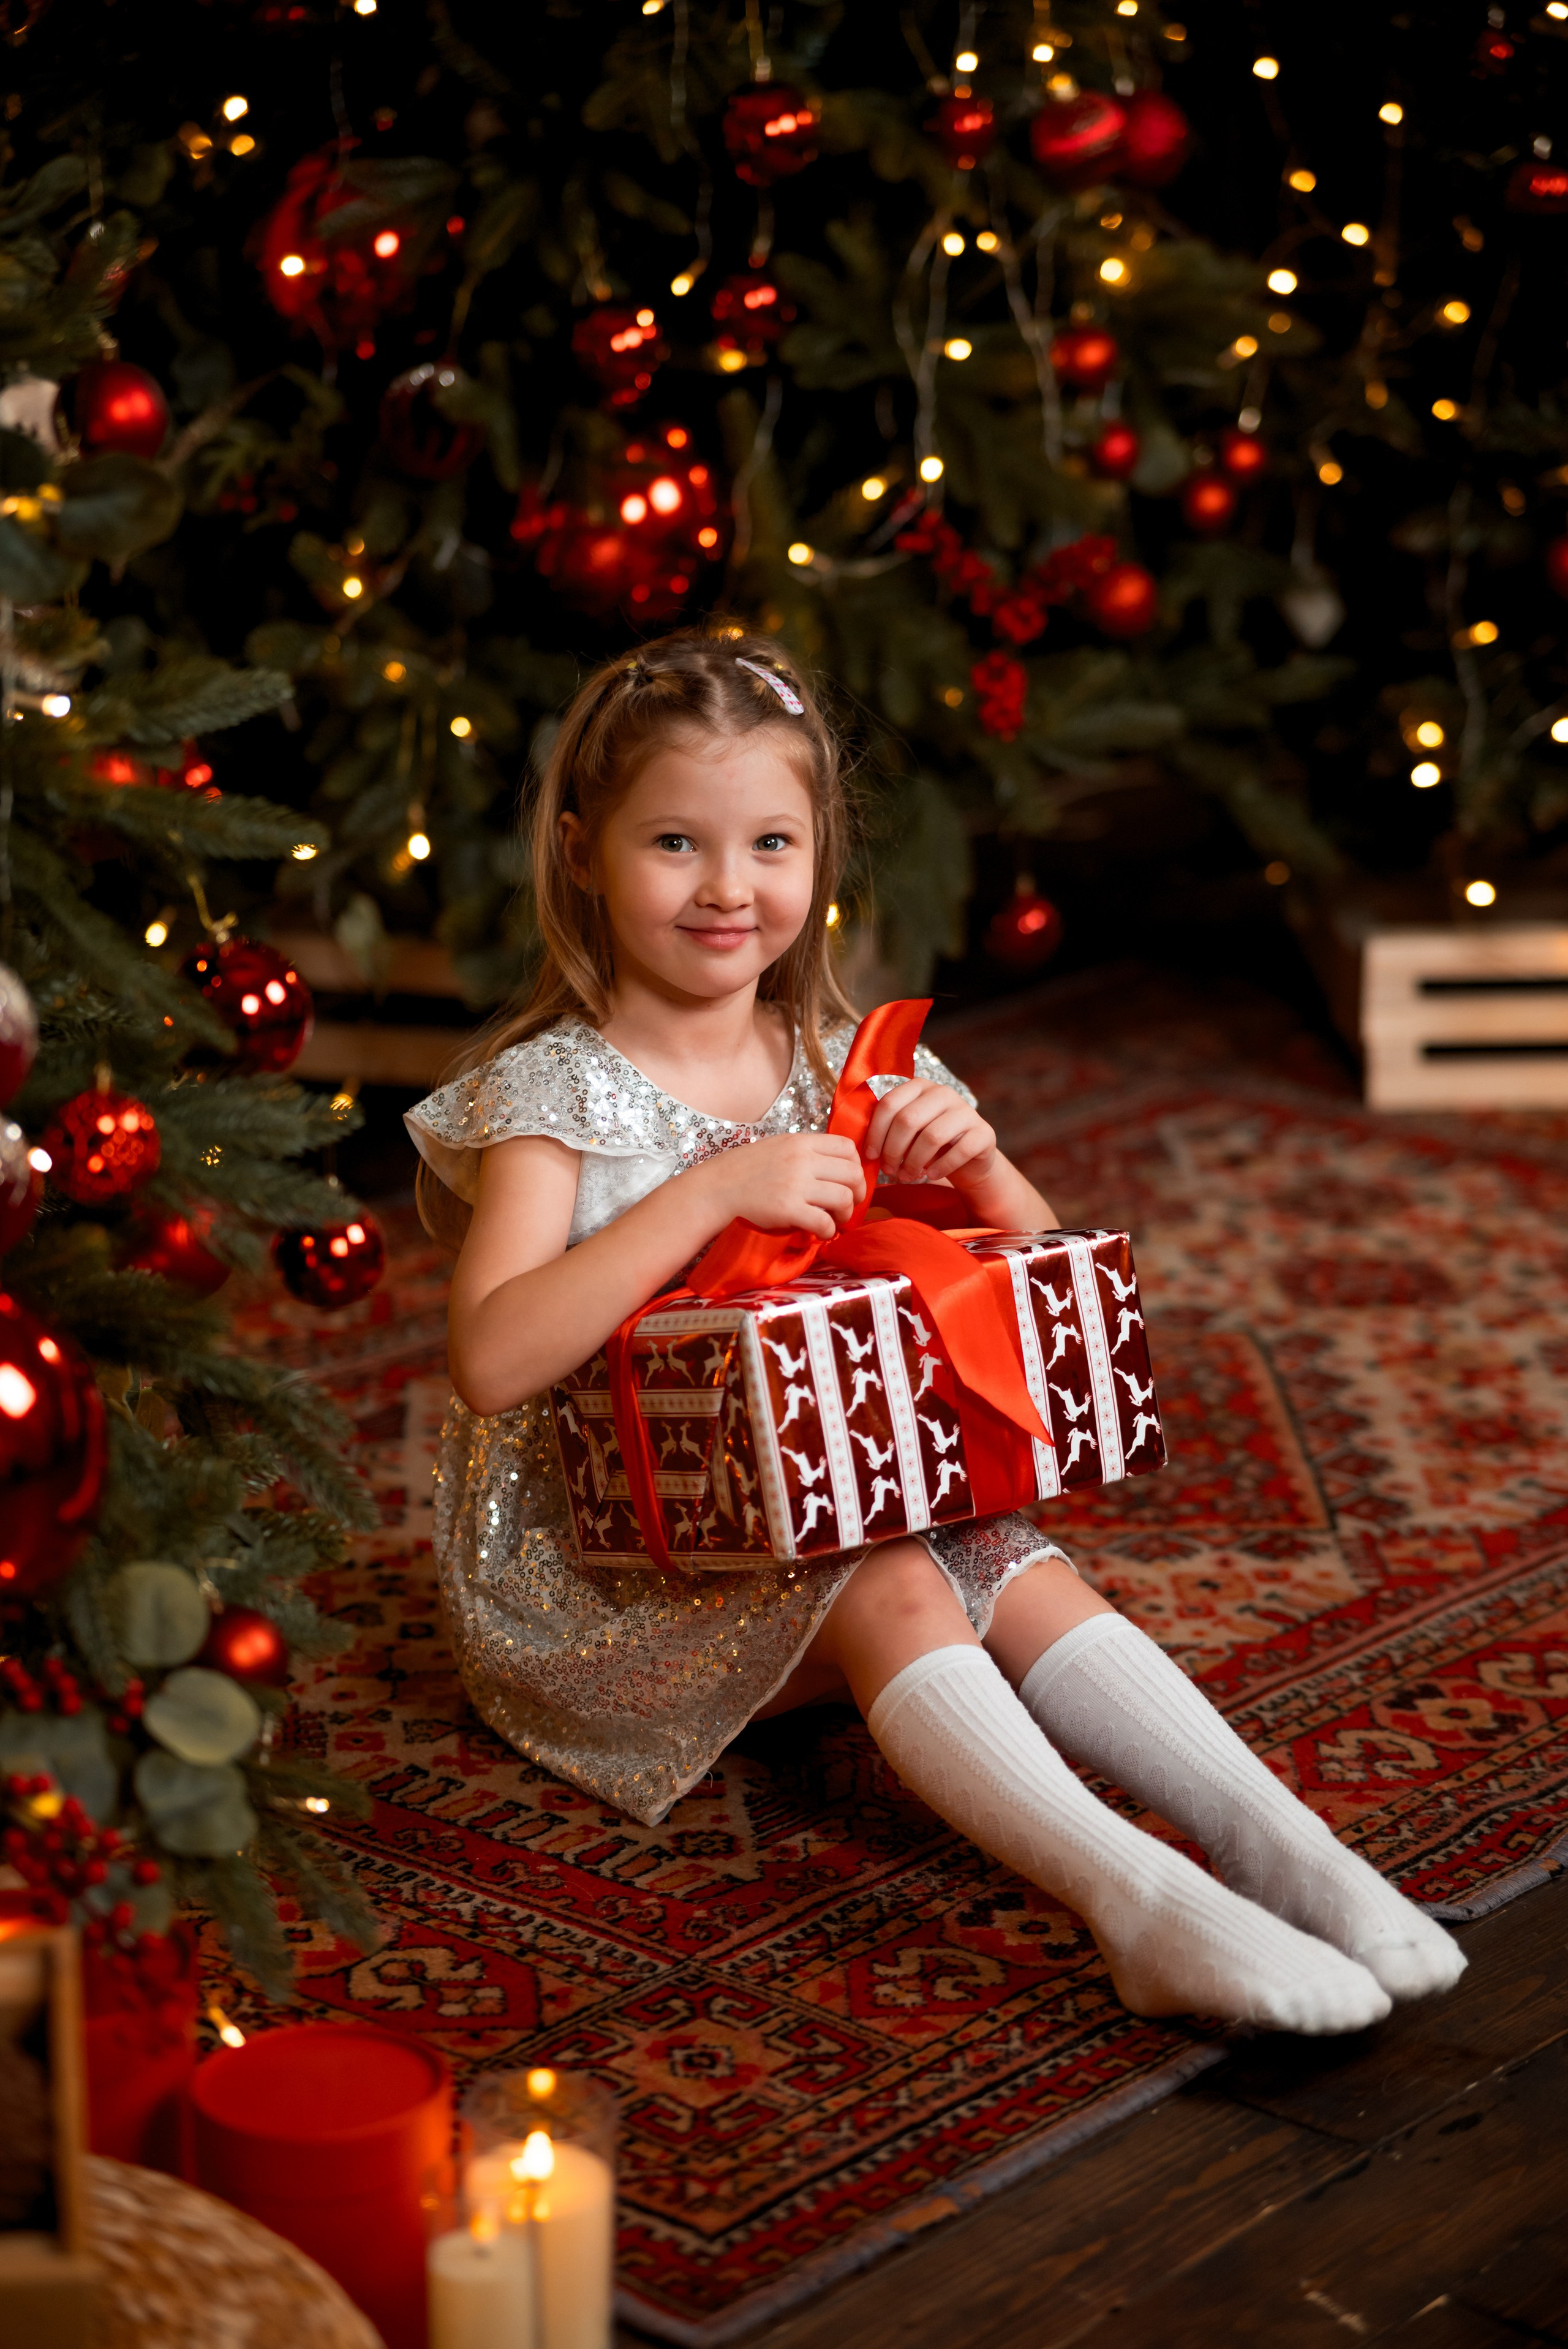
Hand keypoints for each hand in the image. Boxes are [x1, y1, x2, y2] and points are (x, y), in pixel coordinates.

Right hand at [702, 1132, 865, 1239]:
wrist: (716, 1188)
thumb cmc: (746, 1171)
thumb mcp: (779, 1147)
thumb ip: (806, 1153)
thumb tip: (836, 1167)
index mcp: (801, 1142)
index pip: (848, 1147)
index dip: (856, 1166)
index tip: (850, 1181)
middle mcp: (802, 1159)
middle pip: (852, 1173)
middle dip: (858, 1193)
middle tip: (849, 1205)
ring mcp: (795, 1184)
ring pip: (844, 1198)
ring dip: (846, 1214)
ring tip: (836, 1221)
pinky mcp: (787, 1209)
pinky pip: (824, 1222)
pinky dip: (828, 1230)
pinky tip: (821, 1233)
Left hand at [864, 1079, 998, 1191]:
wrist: (968, 1159)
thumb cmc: (927, 1145)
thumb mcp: (906, 1133)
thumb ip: (886, 1129)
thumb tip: (858, 1145)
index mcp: (919, 1086)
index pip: (889, 1103)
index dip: (876, 1132)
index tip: (870, 1155)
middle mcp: (943, 1093)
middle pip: (908, 1120)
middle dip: (893, 1150)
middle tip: (889, 1170)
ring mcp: (966, 1111)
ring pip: (931, 1136)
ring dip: (914, 1162)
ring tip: (907, 1176)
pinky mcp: (983, 1132)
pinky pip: (958, 1151)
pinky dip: (940, 1168)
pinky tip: (931, 1175)